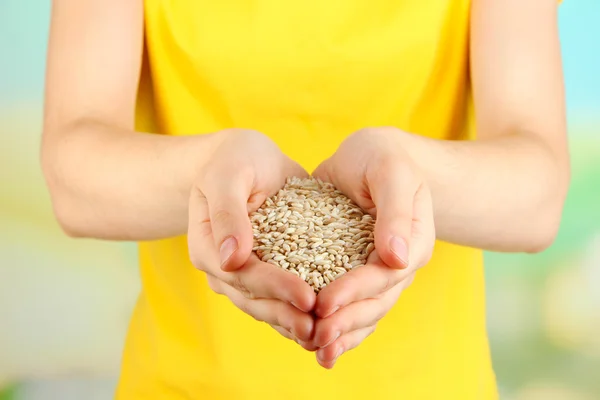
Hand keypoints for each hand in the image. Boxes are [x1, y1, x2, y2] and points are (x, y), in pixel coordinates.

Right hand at [187, 129, 316, 343]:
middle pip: (254, 299)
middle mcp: (222, 266)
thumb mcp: (228, 175)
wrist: (243, 159)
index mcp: (208, 246)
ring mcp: (240, 273)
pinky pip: (278, 297)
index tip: (308, 297)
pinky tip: (323, 322)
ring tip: (325, 335)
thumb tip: (233, 259)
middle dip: (287, 315)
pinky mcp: (262, 270)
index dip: (276, 288)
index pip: (243, 274)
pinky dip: (297, 311)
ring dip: (293, 323)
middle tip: (321, 329)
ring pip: (265, 306)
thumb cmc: (233, 160)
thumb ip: (228, 213)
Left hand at [311, 127, 435, 366]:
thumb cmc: (385, 157)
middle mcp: (398, 263)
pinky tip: (317, 343)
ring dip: (342, 333)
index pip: (383, 275)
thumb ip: (395, 211)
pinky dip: (337, 323)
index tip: (323, 304)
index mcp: (413, 241)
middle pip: (375, 302)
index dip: (354, 291)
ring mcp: (378, 270)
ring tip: (316, 351)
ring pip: (364, 311)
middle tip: (315, 338)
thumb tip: (398, 258)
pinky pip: (350, 302)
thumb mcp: (391, 172)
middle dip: (345, 322)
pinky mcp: (356, 270)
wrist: (374, 157)